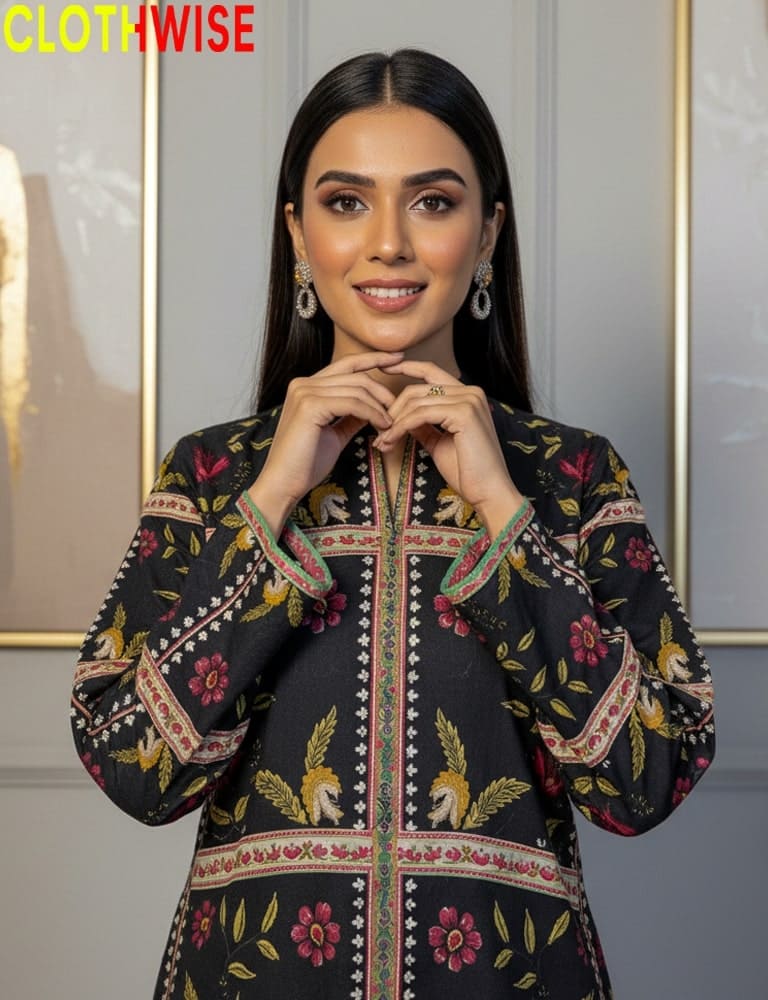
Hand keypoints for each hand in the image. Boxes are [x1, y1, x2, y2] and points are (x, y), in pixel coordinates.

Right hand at [248, 352, 402, 534]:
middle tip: (398, 409)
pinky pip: (353, 403)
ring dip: (380, 407)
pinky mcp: (310, 406)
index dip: (374, 359)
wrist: (283, 484)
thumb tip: (373, 409)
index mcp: (307, 387)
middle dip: (382, 390)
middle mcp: (303, 383)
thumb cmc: (305, 464)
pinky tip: (382, 426)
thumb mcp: (334, 435)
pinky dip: (372, 414)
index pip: (346, 364)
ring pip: (357, 389)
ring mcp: (305, 392)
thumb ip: (350, 417)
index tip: (398, 358)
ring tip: (390, 424)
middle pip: (356, 375)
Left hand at [374, 360, 525, 537]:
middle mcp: (471, 392)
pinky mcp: (464, 413)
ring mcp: (468, 400)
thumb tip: (401, 417)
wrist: (488, 491)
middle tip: (378, 431)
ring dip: (393, 423)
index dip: (405, 367)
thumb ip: (424, 425)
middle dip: (392, 410)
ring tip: (383, 442)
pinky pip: (420, 414)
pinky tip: (391, 440)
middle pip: (417, 389)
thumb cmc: (467, 470)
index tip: (382, 368)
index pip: (430, 372)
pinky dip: (401, 427)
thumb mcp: (439, 442)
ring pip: (415, 402)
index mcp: (467, 395)